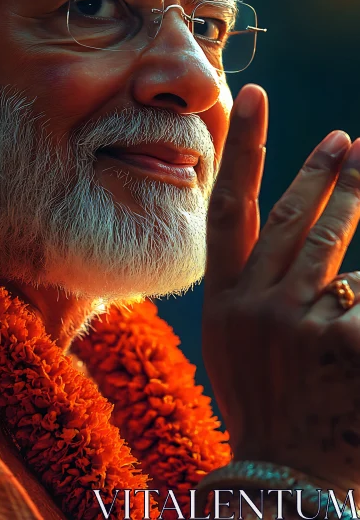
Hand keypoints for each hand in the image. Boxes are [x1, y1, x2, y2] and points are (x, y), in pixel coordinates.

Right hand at [203, 83, 359, 491]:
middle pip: (293, 219)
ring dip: (356, 200)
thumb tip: (292, 232)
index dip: (241, 149)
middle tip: (347, 140)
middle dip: (322, 173)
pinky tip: (357, 298)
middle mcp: (257, 306)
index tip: (251, 95)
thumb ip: (255, 285)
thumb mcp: (236, 342)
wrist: (282, 475)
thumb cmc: (263, 401)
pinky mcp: (345, 344)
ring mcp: (300, 326)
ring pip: (336, 246)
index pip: (230, 209)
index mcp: (225, 302)